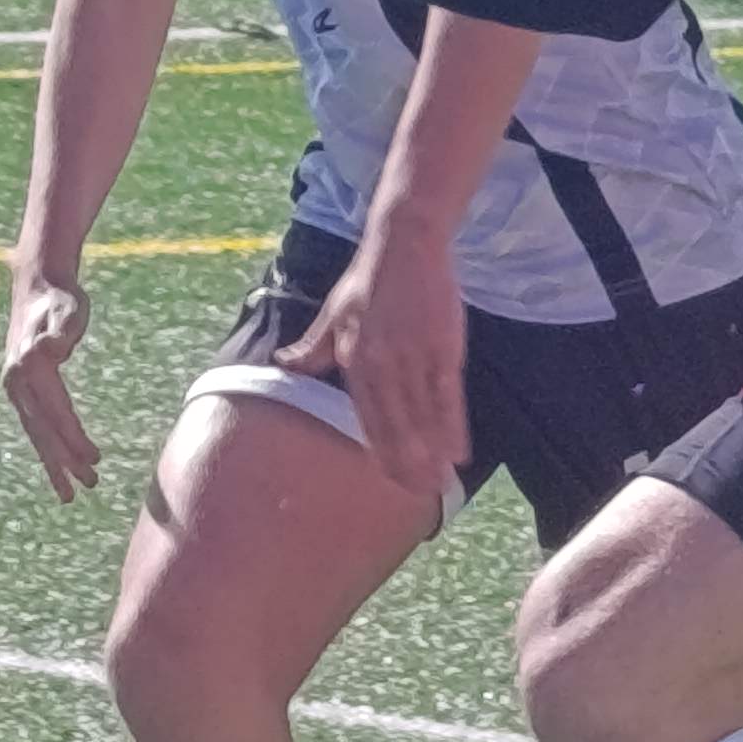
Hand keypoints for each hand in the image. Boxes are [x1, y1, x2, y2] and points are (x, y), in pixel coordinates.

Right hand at [2, 274, 99, 500]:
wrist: (37, 283)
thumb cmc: (60, 297)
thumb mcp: (67, 309)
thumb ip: (62, 329)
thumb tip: (50, 348)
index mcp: (28, 366)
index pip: (56, 412)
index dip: (74, 439)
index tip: (95, 461)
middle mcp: (16, 380)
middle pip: (42, 430)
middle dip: (63, 463)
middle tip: (85, 488)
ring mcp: (15, 385)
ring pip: (36, 432)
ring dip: (54, 461)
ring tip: (71, 490)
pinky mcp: (20, 386)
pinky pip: (35, 423)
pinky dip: (47, 444)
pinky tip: (59, 461)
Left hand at [281, 223, 467, 508]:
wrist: (402, 247)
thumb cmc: (367, 282)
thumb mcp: (333, 316)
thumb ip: (312, 349)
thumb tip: (283, 365)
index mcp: (353, 359)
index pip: (365, 416)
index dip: (378, 449)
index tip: (388, 478)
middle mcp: (381, 364)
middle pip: (394, 425)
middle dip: (405, 462)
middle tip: (416, 494)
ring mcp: (413, 358)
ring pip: (421, 417)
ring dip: (430, 454)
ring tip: (438, 485)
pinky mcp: (442, 349)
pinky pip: (448, 397)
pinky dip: (452, 426)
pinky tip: (459, 452)